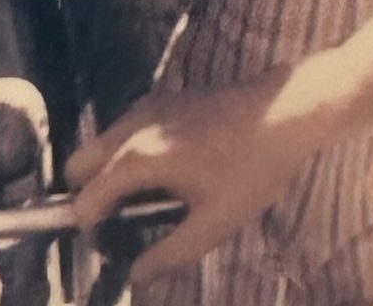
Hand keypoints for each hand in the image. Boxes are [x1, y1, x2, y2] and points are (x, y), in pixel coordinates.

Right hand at [68, 71, 299, 281]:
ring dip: (111, 170)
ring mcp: (152, 104)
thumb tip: (135, 276)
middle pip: (81, 163)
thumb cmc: (255, 165)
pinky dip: (131, 149)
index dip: (92, 229)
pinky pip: (130, 126)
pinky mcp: (170, 96)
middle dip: (90, 194)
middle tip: (125, 220)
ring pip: (105, 142)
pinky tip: (171, 169)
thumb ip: (170, 254)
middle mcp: (136, 125)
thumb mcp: (215, 222)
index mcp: (139, 157)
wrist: (291, 108)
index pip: (84, 200)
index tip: (116, 244)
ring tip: (153, 198)